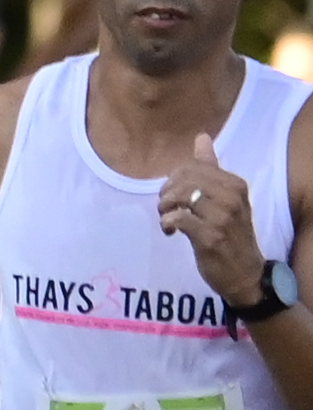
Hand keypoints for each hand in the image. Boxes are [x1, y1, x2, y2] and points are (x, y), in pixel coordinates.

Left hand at [152, 151, 275, 308]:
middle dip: (166, 193)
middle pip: (182, 179)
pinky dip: (167, 223)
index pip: (192, 167)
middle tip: (167, 208)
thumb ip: (211, 168)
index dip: (174, 180)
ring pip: (178, 197)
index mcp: (235, 184)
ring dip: (164, 208)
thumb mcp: (226, 198)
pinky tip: (171, 232)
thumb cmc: (231, 233)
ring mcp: (222, 217)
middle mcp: (232, 197)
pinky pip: (177, 218)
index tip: (174, 196)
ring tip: (168, 219)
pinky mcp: (210, 236)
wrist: (245, 272)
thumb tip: (201, 137)